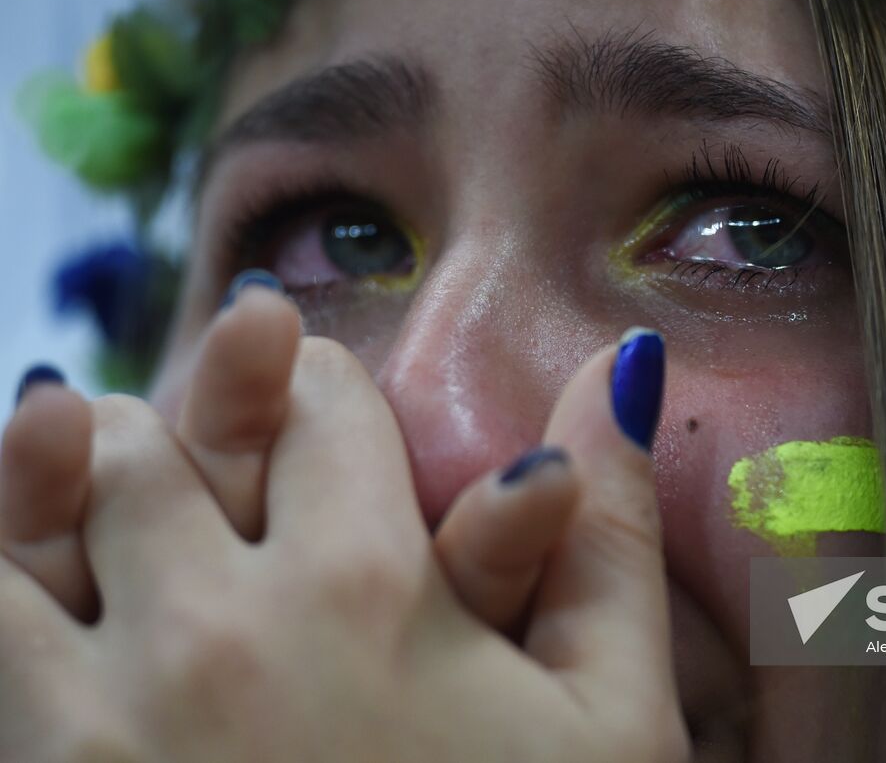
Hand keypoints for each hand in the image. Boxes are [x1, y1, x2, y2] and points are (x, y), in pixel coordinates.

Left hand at [0, 284, 685, 761]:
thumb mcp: (613, 723)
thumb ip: (608, 540)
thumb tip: (615, 371)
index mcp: (371, 585)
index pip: (321, 401)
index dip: (326, 388)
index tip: (325, 409)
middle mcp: (218, 624)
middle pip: (155, 436)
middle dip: (186, 422)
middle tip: (212, 456)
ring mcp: (100, 715)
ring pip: (28, 515)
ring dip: (58, 483)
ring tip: (99, 490)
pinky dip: (10, 591)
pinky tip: (51, 600)